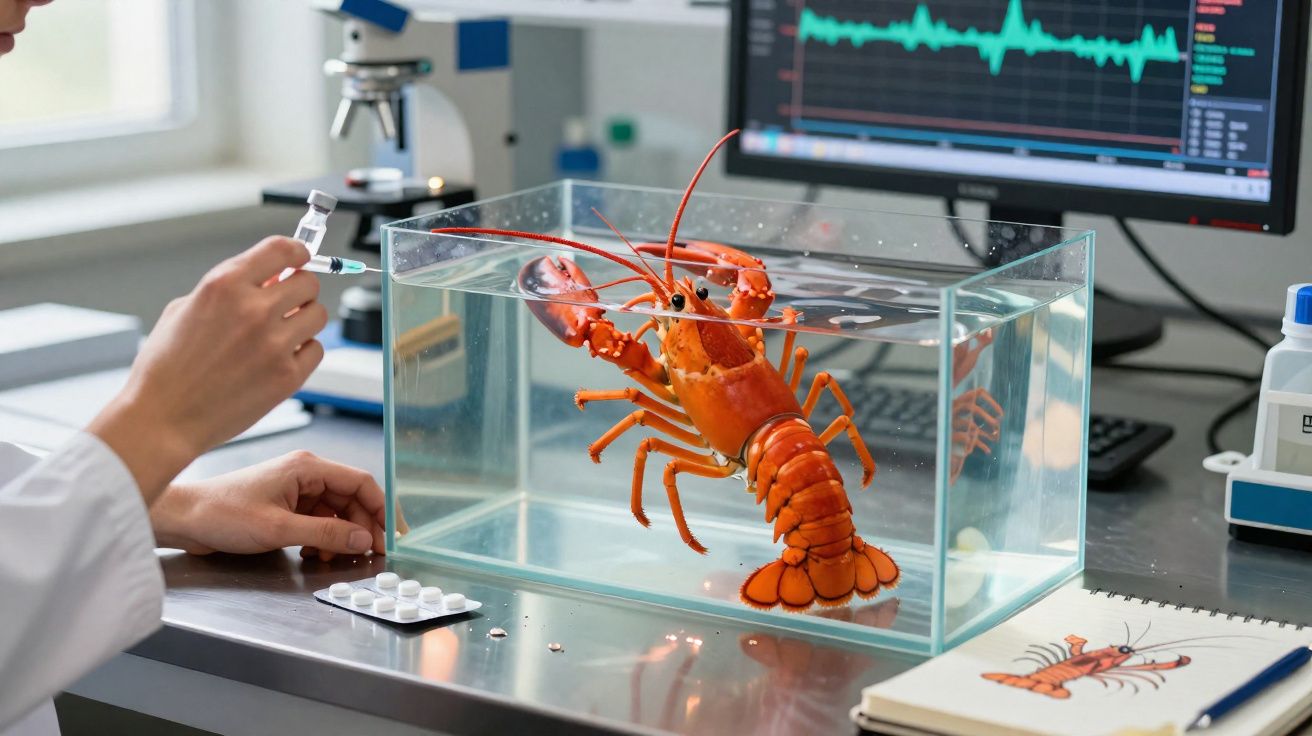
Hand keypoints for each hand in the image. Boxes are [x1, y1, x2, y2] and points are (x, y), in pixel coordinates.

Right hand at [88, 237, 326, 502]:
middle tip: (286, 303)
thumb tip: (270, 278)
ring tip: (281, 332)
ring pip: (319, 315)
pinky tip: (281, 357)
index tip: (299, 259)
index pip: (283, 249)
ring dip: (304, 319)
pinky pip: (316, 349)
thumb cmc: (166, 368)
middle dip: (298, 290)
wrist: (163, 419)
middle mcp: (254, 310)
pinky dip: (304, 350)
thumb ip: (230, 289)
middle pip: (308, 282)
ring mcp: (274, 345)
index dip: (297, 253)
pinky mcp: (287, 377)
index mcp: (225, 285)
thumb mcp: (184, 309)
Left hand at [150, 451, 407, 557]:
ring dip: (342, 537)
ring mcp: (296, 489)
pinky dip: (324, 539)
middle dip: (363, 528)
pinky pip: (319, 521)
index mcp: (308, 467)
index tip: (392, 536)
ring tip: (336, 559)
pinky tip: (314, 555)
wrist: (184, 518)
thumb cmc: (223, 514)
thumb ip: (326, 534)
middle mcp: (306, 474)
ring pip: (337, 512)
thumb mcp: (279, 529)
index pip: (361, 482)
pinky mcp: (286, 505)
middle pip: (352, 499)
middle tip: (370, 555)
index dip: (382, 509)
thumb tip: (364, 540)